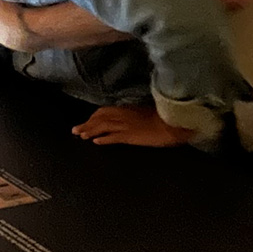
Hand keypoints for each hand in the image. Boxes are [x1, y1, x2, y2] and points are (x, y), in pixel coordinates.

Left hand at [72, 104, 192, 147]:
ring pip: (102, 126)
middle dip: (87, 123)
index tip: (88, 120)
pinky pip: (112, 137)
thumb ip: (139, 114)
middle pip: (100, 117)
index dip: (94, 116)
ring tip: (80, 136)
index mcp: (128, 109)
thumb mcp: (149, 112)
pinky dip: (103, 139)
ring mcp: (126, 125)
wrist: (175, 122)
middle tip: (76, 129)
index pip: (106, 110)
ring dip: (89, 130)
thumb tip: (134, 118)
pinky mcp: (130, 136)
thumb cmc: (166, 117)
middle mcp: (124, 115)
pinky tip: (96, 142)